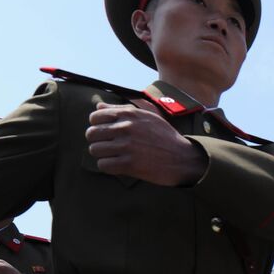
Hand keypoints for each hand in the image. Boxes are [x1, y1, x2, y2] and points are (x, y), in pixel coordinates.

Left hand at [86, 102, 205, 185]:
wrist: (182, 158)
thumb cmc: (164, 136)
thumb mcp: (147, 116)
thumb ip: (121, 109)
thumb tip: (98, 107)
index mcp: (129, 114)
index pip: (95, 117)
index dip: (97, 126)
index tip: (106, 133)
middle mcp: (126, 128)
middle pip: (92, 134)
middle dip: (97, 141)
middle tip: (108, 147)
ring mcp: (127, 147)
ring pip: (95, 150)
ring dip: (102, 155)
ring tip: (114, 156)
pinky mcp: (129, 164)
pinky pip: (103, 165)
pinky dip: (108, 166)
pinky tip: (118, 165)